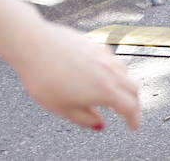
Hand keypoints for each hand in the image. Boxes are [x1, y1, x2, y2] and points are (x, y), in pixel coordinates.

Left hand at [12, 22, 141, 130]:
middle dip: (134, 102)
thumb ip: (84, 119)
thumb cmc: (44, 78)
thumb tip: (99, 123)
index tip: (134, 126)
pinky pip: (112, 59)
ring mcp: (103, 55)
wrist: (35, 46)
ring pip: (125, 71)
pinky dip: (114, 70)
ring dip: (125, 84)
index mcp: (104, 91)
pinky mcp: (95, 44)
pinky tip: (102, 72)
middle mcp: (109, 71)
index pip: (129, 107)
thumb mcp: (62, 109)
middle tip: (129, 111)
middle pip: (133, 88)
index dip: (134, 119)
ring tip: (116, 92)